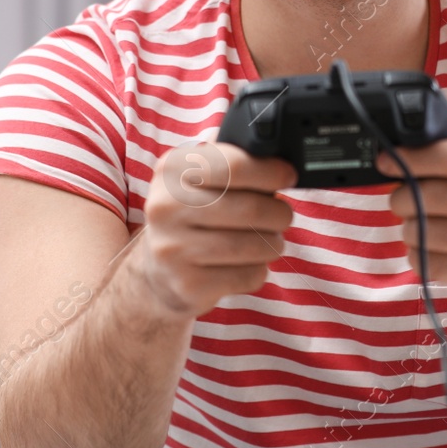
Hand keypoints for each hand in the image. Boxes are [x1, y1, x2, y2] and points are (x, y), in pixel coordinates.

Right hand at [132, 141, 296, 319]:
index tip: (288, 176)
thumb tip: (282, 163)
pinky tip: (247, 264)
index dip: (272, 172)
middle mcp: (165, 207)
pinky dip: (259, 269)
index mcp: (171, 171)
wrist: (158, 272)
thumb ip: (234, 163)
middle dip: (280, 213)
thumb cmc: (195, 216)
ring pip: (253, 245)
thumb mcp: (201, 179)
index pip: (234, 166)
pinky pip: (248, 275)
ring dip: (273, 243)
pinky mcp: (187, 285)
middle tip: (283, 215)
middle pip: (251, 208)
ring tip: (269, 240)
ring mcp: (173, 248)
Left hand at [378, 138, 446, 337]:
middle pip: (430, 195)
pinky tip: (429, 250)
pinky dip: (417, 254)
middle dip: (402, 197)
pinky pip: (426, 260)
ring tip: (419, 227)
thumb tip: (395, 158)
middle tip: (401, 201)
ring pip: (423, 230)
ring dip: (409, 228)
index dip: (412, 158)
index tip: (386, 162)